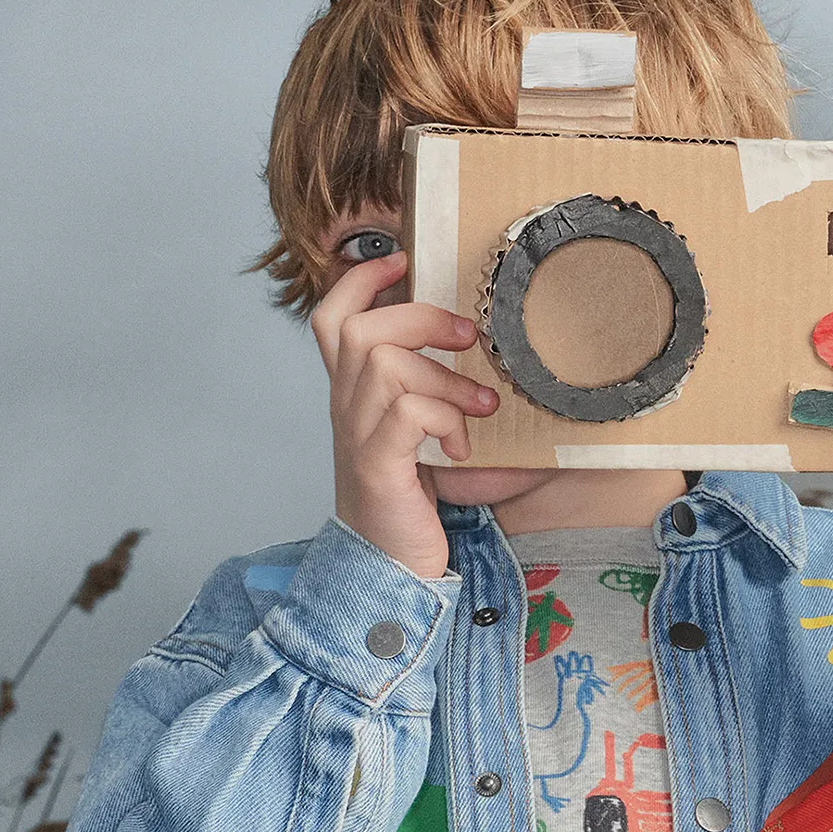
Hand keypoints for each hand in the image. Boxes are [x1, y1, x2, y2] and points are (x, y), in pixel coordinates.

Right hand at [309, 250, 498, 577]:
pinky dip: (444, 419)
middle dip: (422, 317)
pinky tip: (459, 447)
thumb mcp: (424, 437)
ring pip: (386, 364)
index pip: (331, 318)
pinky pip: (405, 412)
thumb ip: (440, 395)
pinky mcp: (377, 467)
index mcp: (353, 395)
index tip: (402, 261)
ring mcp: (357, 436)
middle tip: (469, 339)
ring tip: (481, 408)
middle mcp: (345, 409)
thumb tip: (501, 359)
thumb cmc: (415, 504)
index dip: (359, 279)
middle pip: (360, 328)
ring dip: (446, 379)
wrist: (392, 570)